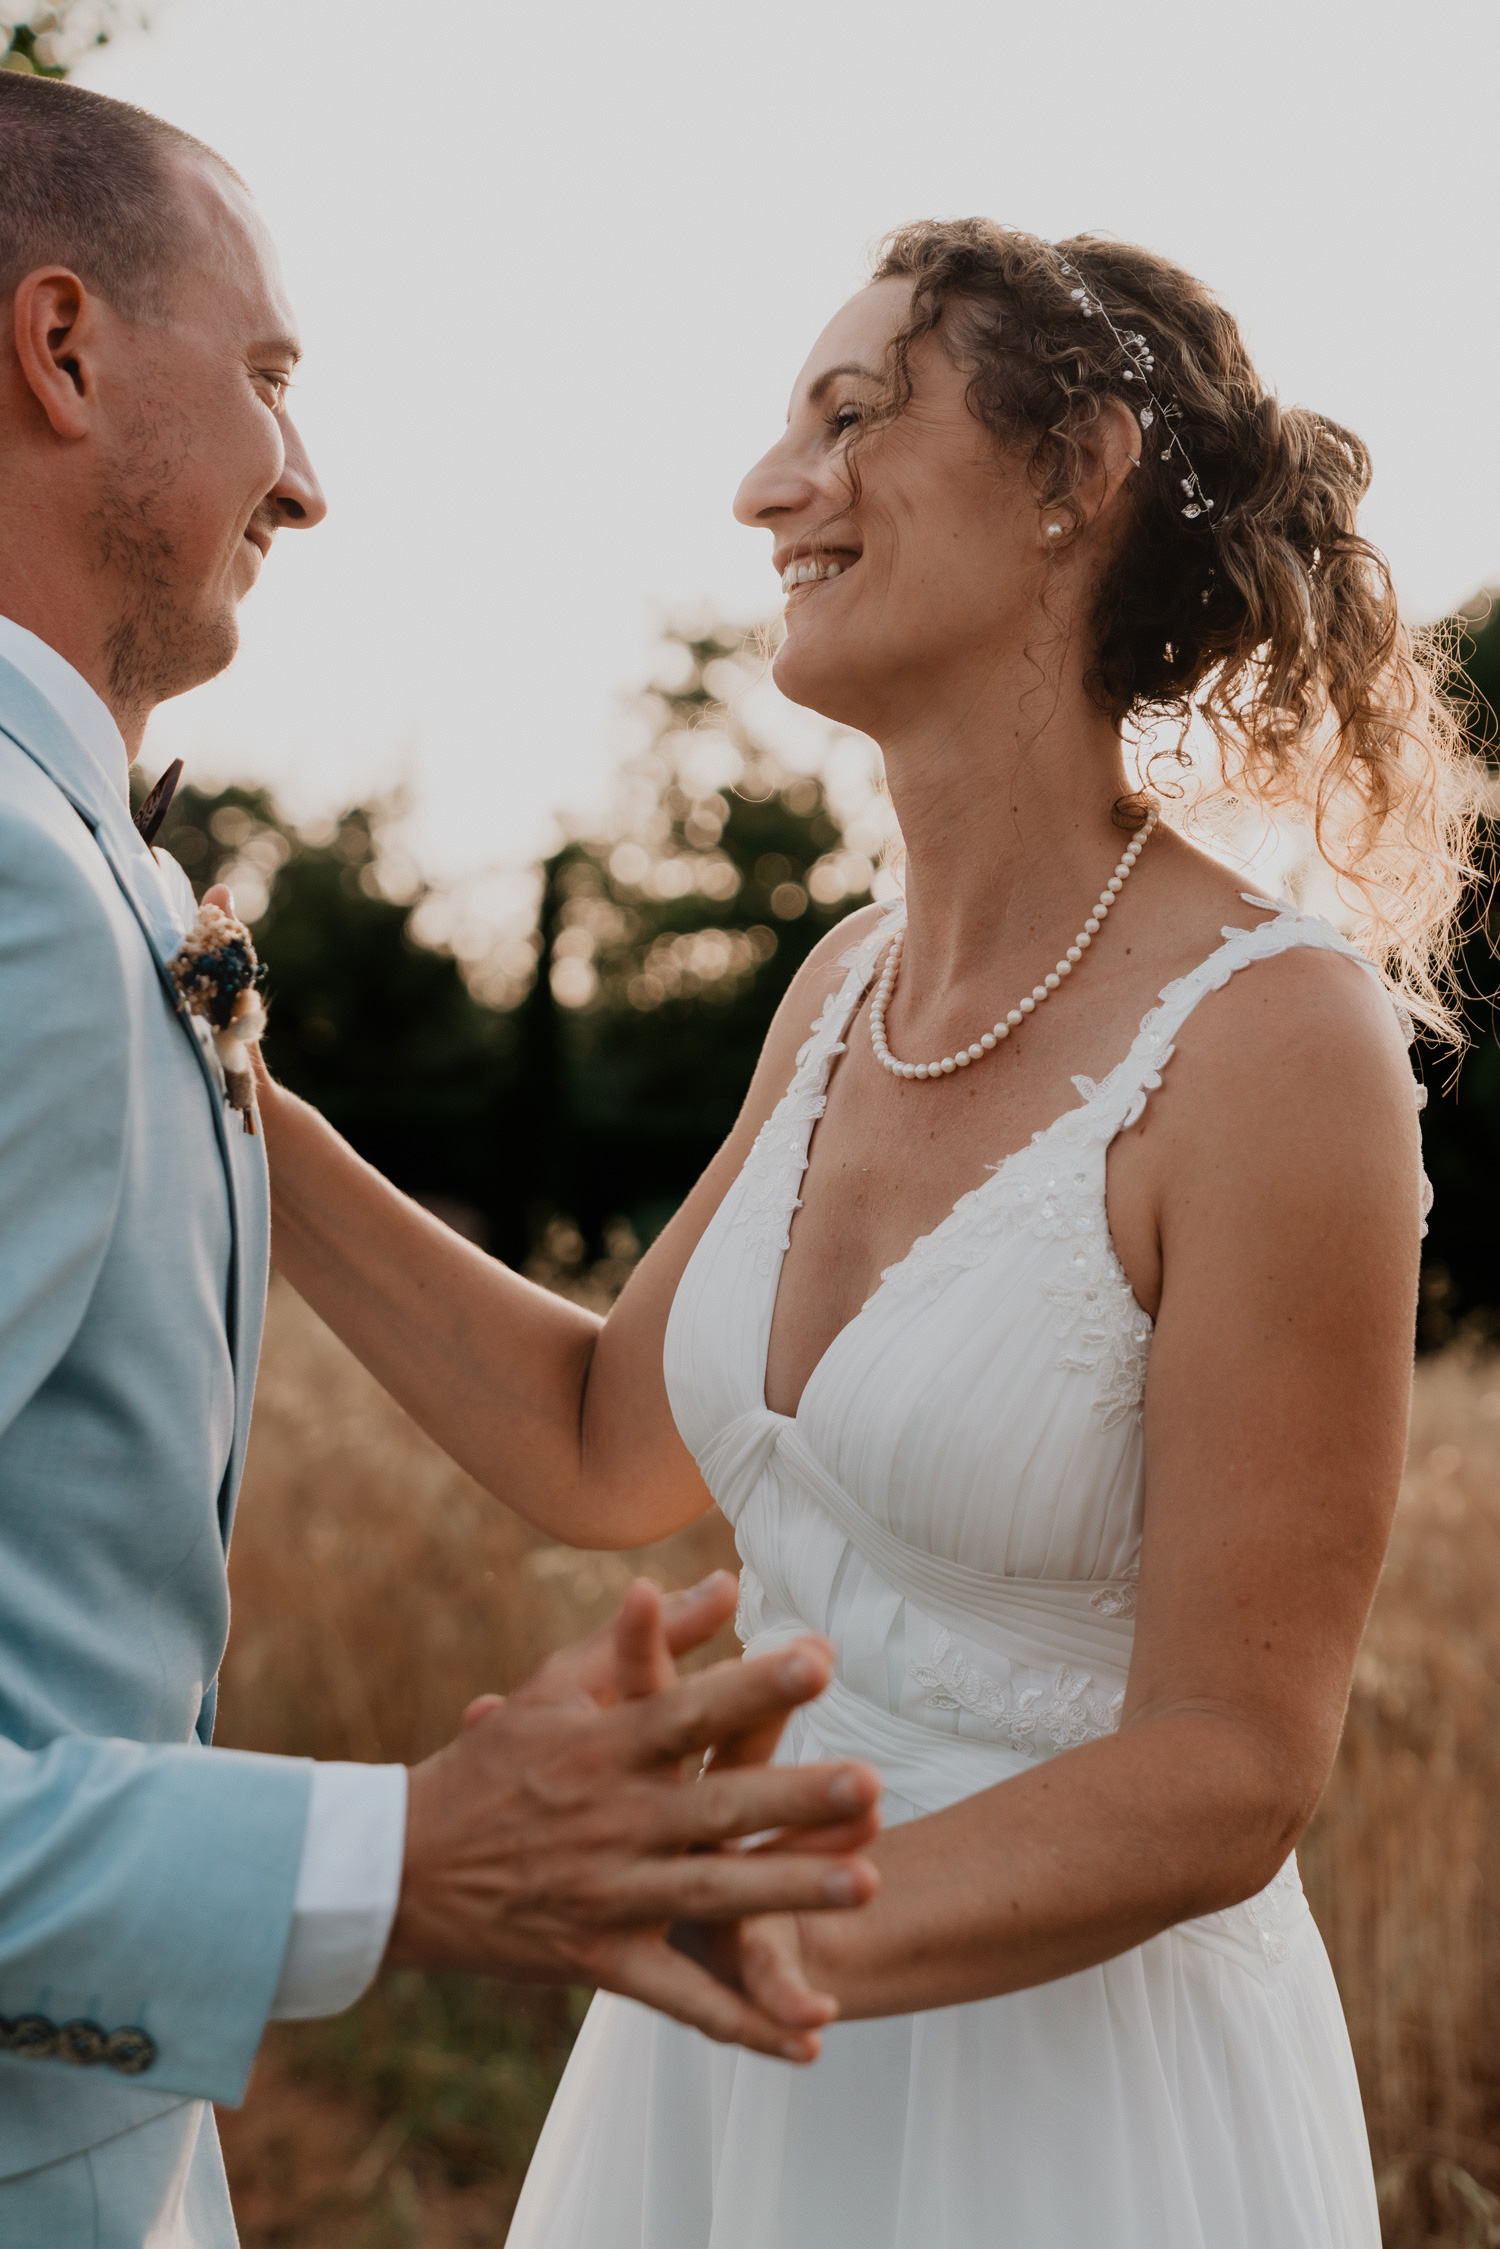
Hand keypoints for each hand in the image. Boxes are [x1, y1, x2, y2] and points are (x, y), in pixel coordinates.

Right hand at [386, 1579, 880, 2059]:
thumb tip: (725, 1581)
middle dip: (794, 1799)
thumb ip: (647, 1637)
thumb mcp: (556, 1685)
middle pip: (715, 1806)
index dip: (752, 1687)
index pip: (688, 1709)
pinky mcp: (599, 1961)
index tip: (820, 1662)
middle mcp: (612, 1819)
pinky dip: (743, 2022)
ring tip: (869, 1885)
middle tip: (872, 1784)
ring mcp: (607, 1894)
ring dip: (789, 1891)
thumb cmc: (493, 1761)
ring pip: (711, 1894)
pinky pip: (680, 1996)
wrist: (403, 1869)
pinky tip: (809, 2039)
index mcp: (604, 1747)